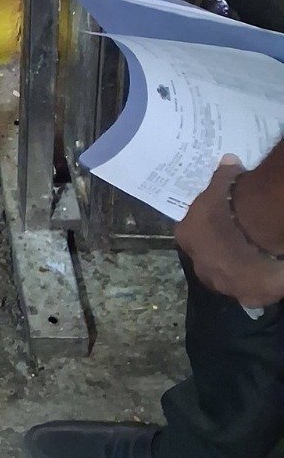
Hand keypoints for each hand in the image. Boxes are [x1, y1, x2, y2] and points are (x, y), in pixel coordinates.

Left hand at [177, 157, 283, 309]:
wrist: (255, 231)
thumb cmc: (231, 204)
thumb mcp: (221, 186)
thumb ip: (222, 175)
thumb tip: (228, 160)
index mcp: (187, 236)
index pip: (191, 234)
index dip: (206, 229)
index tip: (220, 224)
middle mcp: (200, 264)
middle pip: (208, 261)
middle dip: (219, 254)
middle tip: (238, 243)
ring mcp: (224, 284)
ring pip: (229, 279)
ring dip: (239, 271)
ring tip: (256, 258)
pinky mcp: (249, 297)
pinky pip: (254, 293)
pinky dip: (262, 285)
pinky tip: (271, 271)